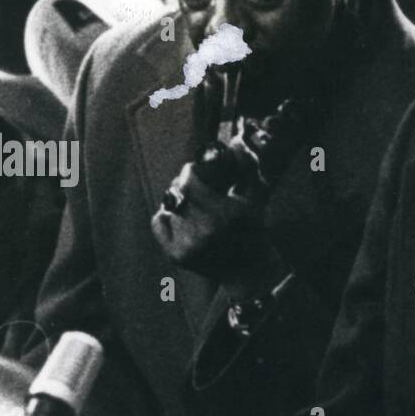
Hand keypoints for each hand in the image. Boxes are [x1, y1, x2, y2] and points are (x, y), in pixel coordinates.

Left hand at [150, 159, 275, 285]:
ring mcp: (187, 246)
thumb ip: (245, 169)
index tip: (199, 171)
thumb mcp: (254, 198)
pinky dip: (168, 216)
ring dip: (180, 201)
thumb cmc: (254, 232)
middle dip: (187, 185)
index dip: (193, 171)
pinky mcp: (175, 255)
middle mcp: (203, 232)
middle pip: (178, 191)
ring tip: (194, 206)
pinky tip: (183, 219)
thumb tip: (235, 144)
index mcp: (223, 216)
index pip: (190, 179)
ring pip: (169, 205)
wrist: (248, 271)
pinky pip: (159, 222)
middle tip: (197, 188)